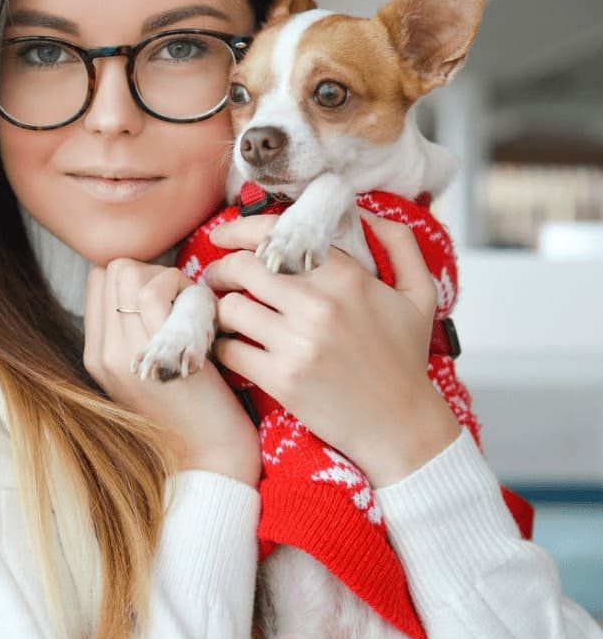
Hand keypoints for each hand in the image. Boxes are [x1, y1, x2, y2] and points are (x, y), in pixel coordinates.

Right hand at [83, 258, 261, 486]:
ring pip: (129, 271)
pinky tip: (204, 315)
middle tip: (185, 300)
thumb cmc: (194, 408)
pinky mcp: (150, 355)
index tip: (171, 298)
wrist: (209, 458)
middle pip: (114, 268)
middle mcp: (101, 352)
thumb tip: (152, 286)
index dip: (140, 276)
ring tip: (193, 309)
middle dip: (154, 271)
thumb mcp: (151, 369)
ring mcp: (121, 353)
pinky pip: (154, 292)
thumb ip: (139, 331)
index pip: (100, 279)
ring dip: (170, 277)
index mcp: (96, 354)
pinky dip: (184, 289)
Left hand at [204, 209, 460, 486]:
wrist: (402, 427)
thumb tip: (366, 211)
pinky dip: (222, 346)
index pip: (276, 236)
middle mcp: (318, 305)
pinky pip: (229, 350)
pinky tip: (229, 346)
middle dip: (222, 269)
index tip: (222, 235)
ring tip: (223, 313)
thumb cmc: (406, 360)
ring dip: (219, 309)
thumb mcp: (420, 294)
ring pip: (231, 308)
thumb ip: (400, 244)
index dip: (239, 229)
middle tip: (217, 277)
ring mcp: (297, 343)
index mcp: (346, 277)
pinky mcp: (281, 379)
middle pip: (242, 267)